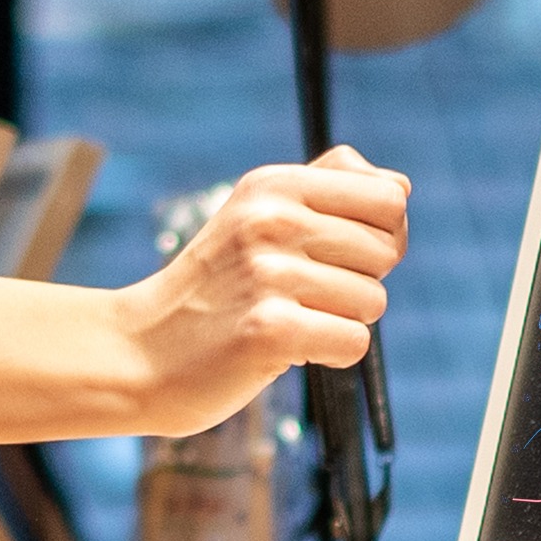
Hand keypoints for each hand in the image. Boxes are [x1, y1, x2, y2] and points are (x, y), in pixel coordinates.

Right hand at [109, 153, 410, 437]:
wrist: (140, 353)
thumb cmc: (213, 289)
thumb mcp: (256, 214)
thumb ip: (330, 188)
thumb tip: (401, 187)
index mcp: (273, 184)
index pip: (388, 198)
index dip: (380, 234)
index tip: (339, 255)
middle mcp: (271, 220)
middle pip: (386, 252)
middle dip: (357, 281)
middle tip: (300, 294)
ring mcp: (269, 274)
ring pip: (373, 301)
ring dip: (339, 321)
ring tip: (285, 319)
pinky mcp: (270, 330)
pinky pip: (354, 342)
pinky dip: (330, 355)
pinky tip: (285, 349)